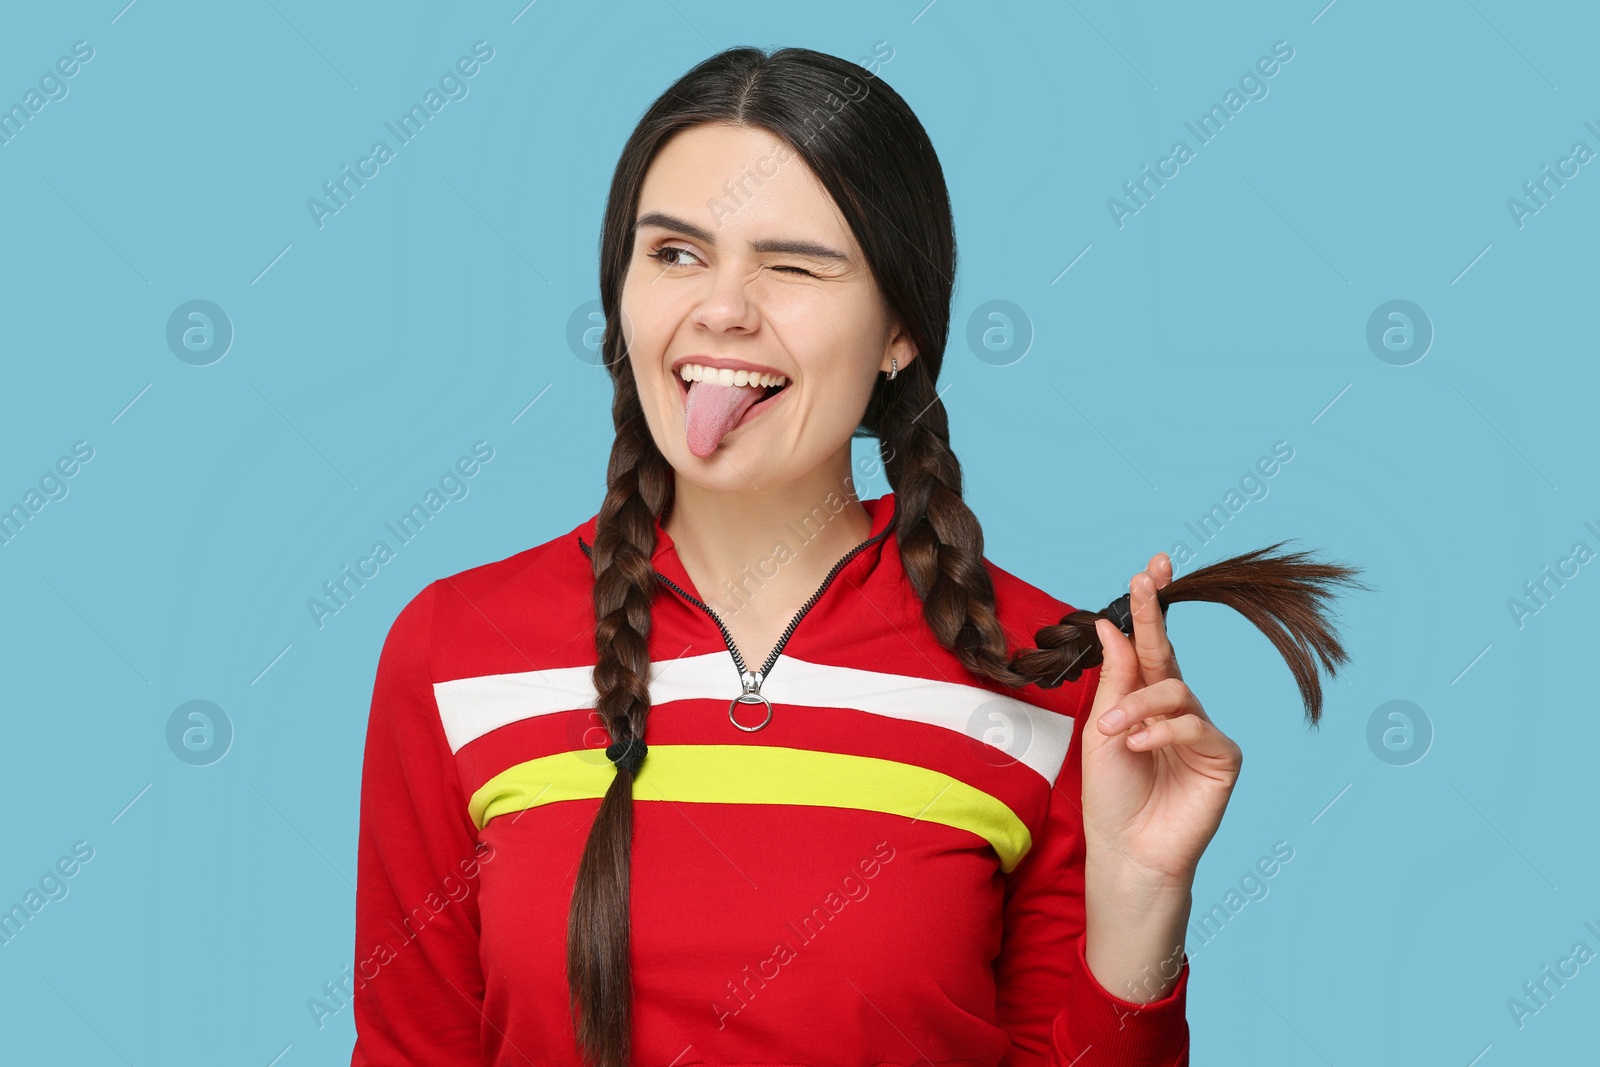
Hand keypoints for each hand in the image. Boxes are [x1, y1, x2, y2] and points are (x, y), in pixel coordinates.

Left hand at [1081, 553, 1241, 890]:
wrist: (1127, 849)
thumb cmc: (1111, 794)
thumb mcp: (1100, 730)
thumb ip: (1114, 680)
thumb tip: (1111, 625)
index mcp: (1145, 698)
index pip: (1149, 645)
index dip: (1149, 608)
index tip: (1150, 569)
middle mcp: (1177, 708)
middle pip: (1167, 652)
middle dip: (1155, 615)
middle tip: (1145, 580)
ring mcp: (1202, 730)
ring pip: (1176, 691)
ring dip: (1138, 706)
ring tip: (1114, 733)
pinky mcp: (1222, 757)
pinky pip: (1195, 725)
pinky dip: (1162, 732)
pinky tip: (1140, 747)